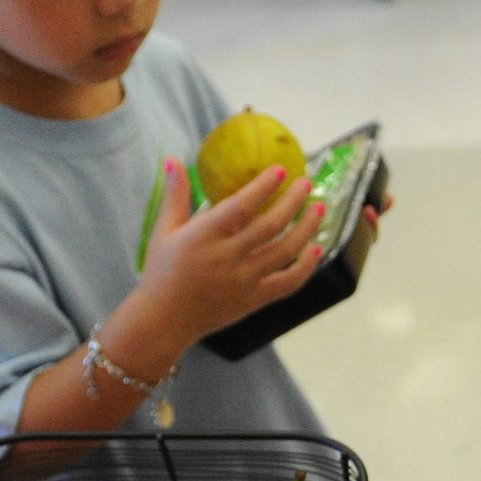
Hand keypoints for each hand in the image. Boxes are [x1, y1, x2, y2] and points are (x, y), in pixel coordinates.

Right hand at [135, 157, 324, 354]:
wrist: (164, 321)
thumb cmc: (162, 272)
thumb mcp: (164, 231)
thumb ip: (175, 195)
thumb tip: (173, 159)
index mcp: (203, 237)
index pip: (240, 207)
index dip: (262, 187)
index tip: (280, 170)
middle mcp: (226, 258)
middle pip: (270, 226)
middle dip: (293, 201)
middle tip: (306, 184)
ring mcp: (243, 281)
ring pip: (285, 252)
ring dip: (306, 229)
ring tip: (318, 209)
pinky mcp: (254, 300)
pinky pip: (288, 283)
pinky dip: (306, 267)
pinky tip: (316, 249)